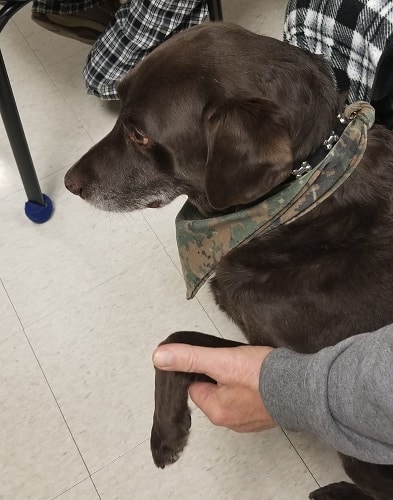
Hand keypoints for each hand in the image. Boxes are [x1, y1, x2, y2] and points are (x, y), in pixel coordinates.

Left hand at [152, 343, 276, 431]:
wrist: (303, 386)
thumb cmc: (263, 376)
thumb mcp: (221, 361)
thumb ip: (190, 358)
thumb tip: (159, 357)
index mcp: (216, 411)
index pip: (194, 387)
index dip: (202, 369)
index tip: (216, 359)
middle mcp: (230, 421)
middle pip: (212, 390)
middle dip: (221, 374)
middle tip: (235, 362)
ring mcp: (249, 419)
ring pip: (231, 393)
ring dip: (236, 379)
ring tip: (249, 367)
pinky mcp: (265, 413)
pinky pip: (249, 397)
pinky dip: (252, 386)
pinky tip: (261, 376)